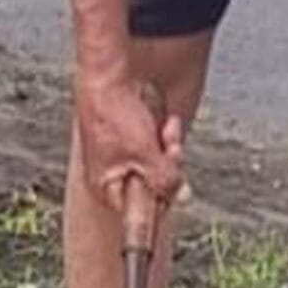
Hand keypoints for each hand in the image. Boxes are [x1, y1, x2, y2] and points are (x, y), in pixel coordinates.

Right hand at [74, 69, 184, 213]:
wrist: (108, 76)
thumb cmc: (113, 115)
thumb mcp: (146, 157)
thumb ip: (165, 182)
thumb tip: (181, 197)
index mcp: (106, 189)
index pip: (142, 211)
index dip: (162, 196)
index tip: (174, 185)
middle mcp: (112, 177)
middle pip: (153, 187)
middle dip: (168, 167)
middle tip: (168, 150)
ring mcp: (121, 158)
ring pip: (158, 167)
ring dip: (168, 149)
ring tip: (165, 131)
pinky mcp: (131, 141)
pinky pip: (155, 149)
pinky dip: (163, 137)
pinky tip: (163, 125)